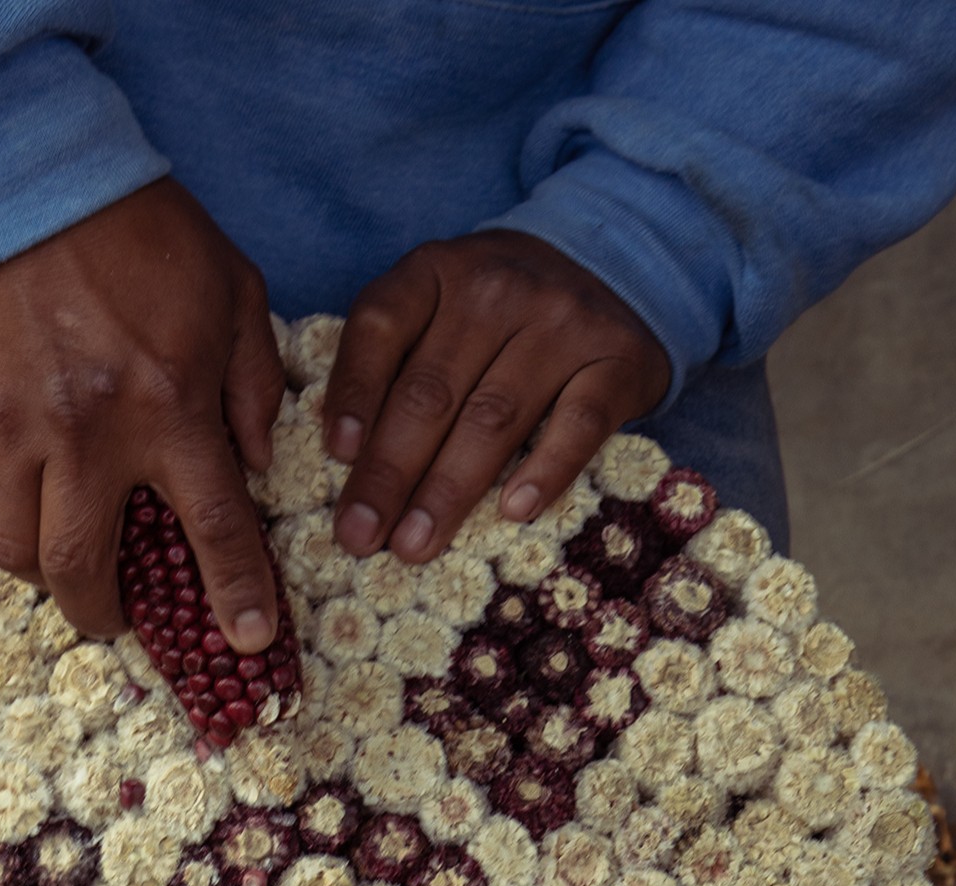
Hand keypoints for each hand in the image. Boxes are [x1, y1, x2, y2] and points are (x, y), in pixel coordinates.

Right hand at [0, 178, 284, 652]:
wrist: (23, 176)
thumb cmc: (145, 231)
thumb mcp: (235, 293)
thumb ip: (255, 386)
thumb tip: (255, 463)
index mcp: (168, 408)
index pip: (214, 528)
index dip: (238, 594)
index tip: (250, 641)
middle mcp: (88, 436)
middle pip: (82, 569)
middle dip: (104, 615)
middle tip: (121, 616)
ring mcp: (16, 429)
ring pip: (14, 549)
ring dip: (46, 573)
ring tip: (70, 559)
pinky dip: (4, 518)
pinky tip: (29, 502)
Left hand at [324, 229, 670, 561]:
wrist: (609, 271)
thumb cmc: (496, 315)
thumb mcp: (436, 310)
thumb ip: (392, 364)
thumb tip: (345, 463)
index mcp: (434, 272)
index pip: (381, 325)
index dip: (355, 393)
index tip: (337, 456)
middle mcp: (497, 288)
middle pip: (431, 391)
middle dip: (389, 472)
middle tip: (361, 535)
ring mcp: (562, 322)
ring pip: (494, 417)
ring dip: (448, 489)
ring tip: (415, 544)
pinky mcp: (618, 359)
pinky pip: (577, 424)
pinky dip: (544, 471)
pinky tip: (513, 512)